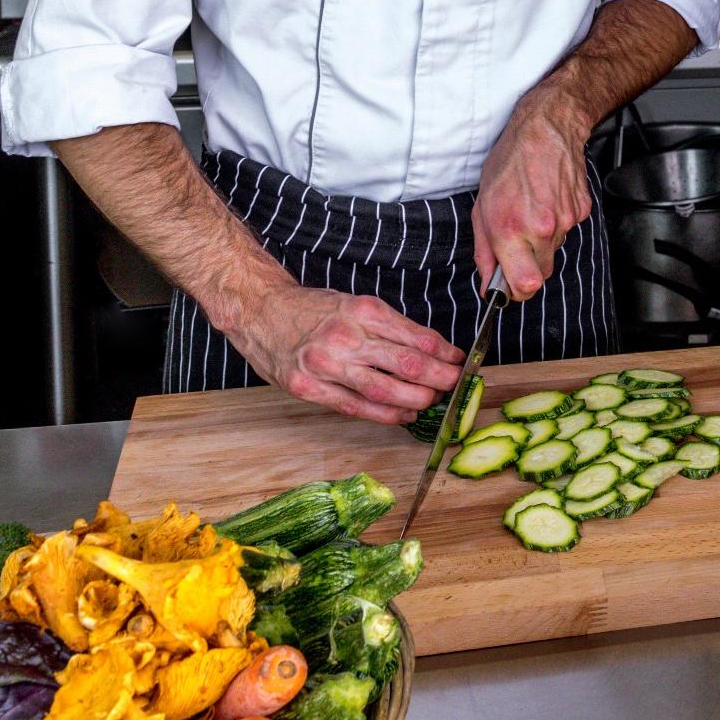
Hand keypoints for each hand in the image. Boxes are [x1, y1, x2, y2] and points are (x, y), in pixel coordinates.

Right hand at [224, 281, 464, 424]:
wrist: (260, 311)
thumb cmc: (312, 308)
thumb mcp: (355, 304)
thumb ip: (389, 328)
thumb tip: (432, 352)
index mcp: (364, 311)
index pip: (418, 339)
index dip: (446, 354)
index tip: (460, 361)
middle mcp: (347, 337)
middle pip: (408, 365)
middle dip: (441, 379)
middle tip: (457, 385)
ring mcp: (326, 365)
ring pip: (385, 390)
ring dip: (418, 400)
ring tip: (434, 402)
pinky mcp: (309, 388)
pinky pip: (356, 408)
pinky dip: (387, 415)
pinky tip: (405, 415)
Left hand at [473, 93, 591, 300]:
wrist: (546, 130)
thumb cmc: (510, 163)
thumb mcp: (482, 207)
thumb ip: (484, 252)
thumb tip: (488, 283)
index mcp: (511, 229)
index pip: (524, 287)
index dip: (514, 293)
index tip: (507, 287)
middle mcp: (541, 228)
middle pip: (540, 275)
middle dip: (526, 267)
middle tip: (515, 242)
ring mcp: (566, 221)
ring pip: (553, 253)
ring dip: (540, 242)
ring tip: (531, 211)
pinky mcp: (582, 212)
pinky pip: (567, 232)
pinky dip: (556, 224)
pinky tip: (547, 201)